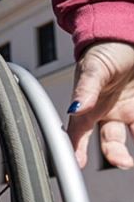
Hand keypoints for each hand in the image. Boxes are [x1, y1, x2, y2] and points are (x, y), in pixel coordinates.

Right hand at [68, 41, 133, 168]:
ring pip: (131, 136)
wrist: (129, 38)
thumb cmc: (105, 50)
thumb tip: (74, 109)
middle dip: (115, 154)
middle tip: (124, 161)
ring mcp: (127, 112)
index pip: (77, 133)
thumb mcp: (94, 68)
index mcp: (88, 106)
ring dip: (133, 149)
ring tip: (132, 157)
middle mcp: (107, 113)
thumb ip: (86, 89)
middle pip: (109, 141)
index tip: (76, 163)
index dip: (74, 149)